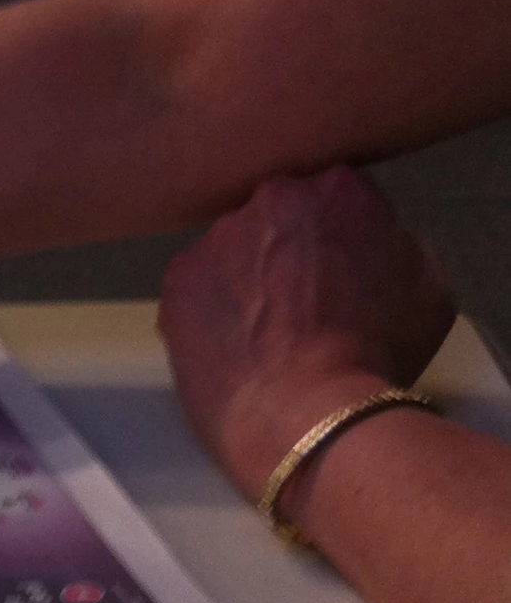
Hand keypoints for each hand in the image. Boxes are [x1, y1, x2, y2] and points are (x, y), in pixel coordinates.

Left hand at [158, 167, 454, 502]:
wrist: (307, 414)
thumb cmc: (378, 355)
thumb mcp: (425, 286)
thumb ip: (390, 243)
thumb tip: (366, 242)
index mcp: (338, 187)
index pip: (335, 195)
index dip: (338, 236)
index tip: (339, 271)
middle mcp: (271, 196)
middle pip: (278, 216)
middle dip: (286, 249)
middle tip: (299, 303)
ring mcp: (215, 237)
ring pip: (232, 250)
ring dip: (243, 278)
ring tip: (259, 333)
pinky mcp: (177, 281)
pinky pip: (196, 288)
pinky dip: (208, 310)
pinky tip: (228, 347)